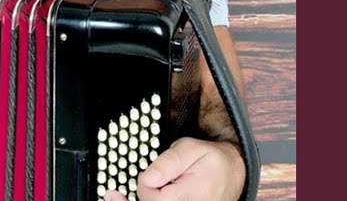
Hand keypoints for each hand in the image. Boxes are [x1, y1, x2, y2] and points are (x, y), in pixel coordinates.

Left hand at [105, 137, 243, 200]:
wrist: (233, 174)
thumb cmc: (212, 161)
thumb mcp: (191, 149)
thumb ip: (169, 163)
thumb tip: (148, 177)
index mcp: (191, 195)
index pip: (154, 199)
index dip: (143, 187)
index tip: (146, 175)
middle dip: (137, 199)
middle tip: (112, 195)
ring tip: (115, 198)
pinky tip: (133, 198)